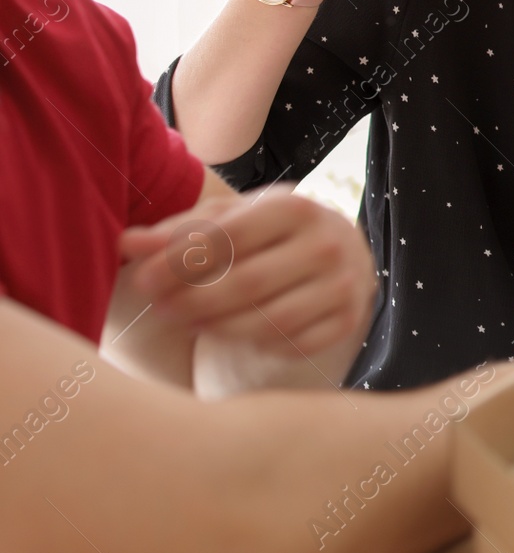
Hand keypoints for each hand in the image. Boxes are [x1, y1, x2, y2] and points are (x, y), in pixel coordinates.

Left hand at [119, 189, 375, 357]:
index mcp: (296, 207)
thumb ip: (181, 231)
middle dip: (194, 300)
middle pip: (248, 283)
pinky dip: (257, 344)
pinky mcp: (347, 320)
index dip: (180, 261)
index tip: (142, 280)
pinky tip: (233, 334)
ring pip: (272, 321)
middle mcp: (328, 244)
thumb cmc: (273, 231)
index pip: (229, 236)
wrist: (343, 248)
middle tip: (160, 307)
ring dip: (219, 327)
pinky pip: (294, 344)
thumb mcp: (233, 218)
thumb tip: (126, 243)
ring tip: (189, 322)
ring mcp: (343, 285)